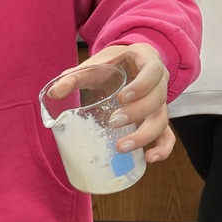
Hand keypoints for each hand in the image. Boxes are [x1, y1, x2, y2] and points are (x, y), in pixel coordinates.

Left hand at [52, 43, 173, 162]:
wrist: (125, 66)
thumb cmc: (112, 65)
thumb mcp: (95, 65)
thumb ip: (74, 76)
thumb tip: (53, 93)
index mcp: (148, 62)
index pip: (154, 72)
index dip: (141, 86)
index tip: (122, 97)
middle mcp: (160, 83)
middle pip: (158, 99)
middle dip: (137, 113)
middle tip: (114, 121)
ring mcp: (161, 103)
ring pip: (162, 120)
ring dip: (144, 135)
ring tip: (121, 147)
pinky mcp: (157, 119)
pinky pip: (167, 135)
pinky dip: (163, 148)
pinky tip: (149, 159)